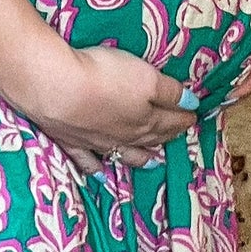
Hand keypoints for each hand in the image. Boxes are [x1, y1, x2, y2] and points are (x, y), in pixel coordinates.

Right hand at [19, 42, 198, 174]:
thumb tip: (192, 104)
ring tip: (152, 162)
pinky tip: (100, 174)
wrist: (56, 89)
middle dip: (166, 136)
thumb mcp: (147, 77)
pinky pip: (87, 161)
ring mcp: (96, 142)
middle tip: (176, 135)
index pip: (171, 120)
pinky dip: (96, 168)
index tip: (194, 114)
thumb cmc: (105, 78)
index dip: (184, 117)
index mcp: (147, 120)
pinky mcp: (70, 141)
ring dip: (140, 157)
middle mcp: (125, 136)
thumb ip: (170, 92)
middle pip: (151, 137)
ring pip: (125, 153)